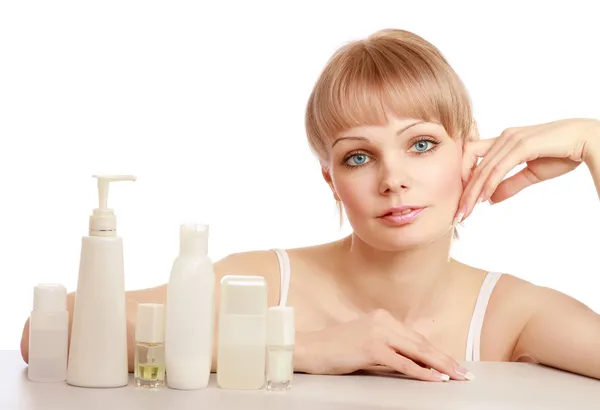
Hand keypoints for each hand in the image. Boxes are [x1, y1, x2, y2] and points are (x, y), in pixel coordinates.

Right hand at [294, 309, 472, 381]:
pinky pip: (402, 362)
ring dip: (440, 366)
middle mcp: (382, 320)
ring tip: (457, 376)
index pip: (415, 337)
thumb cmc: (334, 350)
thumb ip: (388, 349)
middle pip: (420, 343)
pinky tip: (435, 378)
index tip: (453, 364)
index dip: (437, 352)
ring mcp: (377, 333)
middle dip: (445, 359)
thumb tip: (413, 362)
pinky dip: (421, 371)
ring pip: (416, 351)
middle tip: (464, 373)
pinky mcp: (371, 347)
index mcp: (382, 317)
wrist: (308, 349)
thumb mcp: (365, 344)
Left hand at [456, 118, 599, 221]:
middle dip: (465, 192)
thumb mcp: (531, 174)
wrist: (587, 140)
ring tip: (466, 211)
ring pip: (483, 168)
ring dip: (473, 192)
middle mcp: (503, 137)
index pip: (473, 159)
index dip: (465, 180)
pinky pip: (499, 167)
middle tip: (458, 214)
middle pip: (473, 165)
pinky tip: (484, 199)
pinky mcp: (522, 145)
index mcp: (503, 141)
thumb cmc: (562, 154)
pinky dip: (489, 184)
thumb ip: (510, 184)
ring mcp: (512, 139)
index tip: (463, 202)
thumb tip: (490, 200)